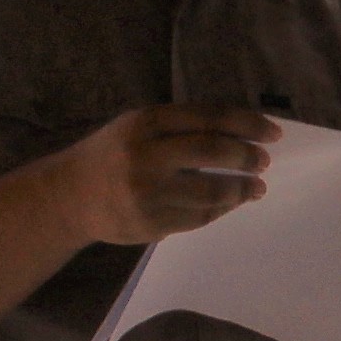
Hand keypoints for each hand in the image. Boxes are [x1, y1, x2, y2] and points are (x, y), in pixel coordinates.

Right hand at [55, 105, 277, 244]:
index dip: (246, 124)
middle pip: (212, 151)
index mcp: (144, 123)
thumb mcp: (136, 127)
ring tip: (255, 188)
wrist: (67, 197)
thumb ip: (180, 127)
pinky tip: (230, 203)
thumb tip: (241, 134)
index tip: (273, 132)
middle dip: (247, 156)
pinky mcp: (151, 223)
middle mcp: (145, 155)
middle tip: (263, 161)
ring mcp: (148, 192)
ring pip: (211, 191)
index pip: (208, 118)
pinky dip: (221, 210)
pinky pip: (199, 217)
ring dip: (241, 189)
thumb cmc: (111, 155)